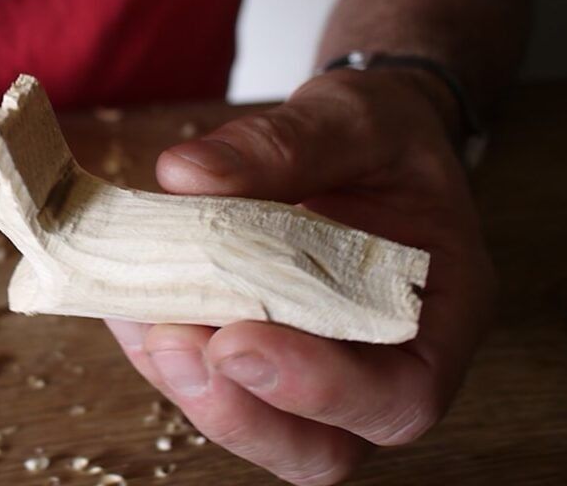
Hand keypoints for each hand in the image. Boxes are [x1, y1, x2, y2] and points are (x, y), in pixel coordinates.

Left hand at [106, 69, 496, 484]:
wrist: (360, 142)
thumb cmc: (381, 136)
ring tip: (136, 311)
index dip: (318, 391)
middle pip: (319, 449)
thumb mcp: (353, 118)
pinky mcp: (256, 354)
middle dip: (237, 413)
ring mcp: (315, 370)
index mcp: (438, 315)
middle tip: (171, 343)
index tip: (237, 341)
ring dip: (185, 383)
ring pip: (251, 423)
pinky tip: (127, 300)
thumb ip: (284, 144)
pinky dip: (160, 350)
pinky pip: (209, 378)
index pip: (400, 398)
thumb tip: (186, 174)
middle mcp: (381, 363)